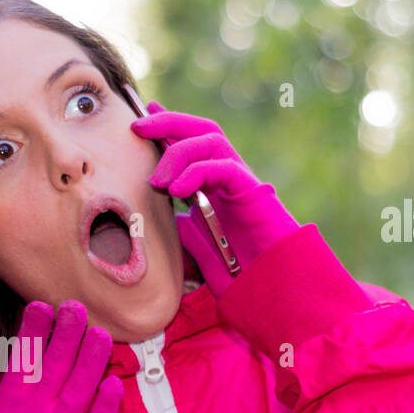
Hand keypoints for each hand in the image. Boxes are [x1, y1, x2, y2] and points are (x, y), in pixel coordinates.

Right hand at [0, 300, 122, 412]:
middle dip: (69, 331)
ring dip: (94, 358)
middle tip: (77, 307)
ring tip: (100, 334)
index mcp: (9, 403)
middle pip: (60, 361)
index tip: (41, 306)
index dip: (35, 327)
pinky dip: (108, 403)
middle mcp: (40, 412)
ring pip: (85, 385)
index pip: (26, 354)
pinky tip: (113, 383)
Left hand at [130, 101, 299, 295]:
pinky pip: (223, 167)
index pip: (191, 147)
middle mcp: (230, 179)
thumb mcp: (203, 254)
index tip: (140, 121)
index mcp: (216, 189)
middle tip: (138, 126)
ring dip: (178, 151)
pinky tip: (177, 189)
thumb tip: (173, 220)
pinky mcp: (253, 193)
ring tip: (157, 180)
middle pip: (201, 132)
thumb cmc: (244, 276)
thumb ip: (189, 234)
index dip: (167, 129)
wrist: (275, 291)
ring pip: (211, 141)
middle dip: (169, 123)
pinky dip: (197, 171)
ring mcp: (242, 183)